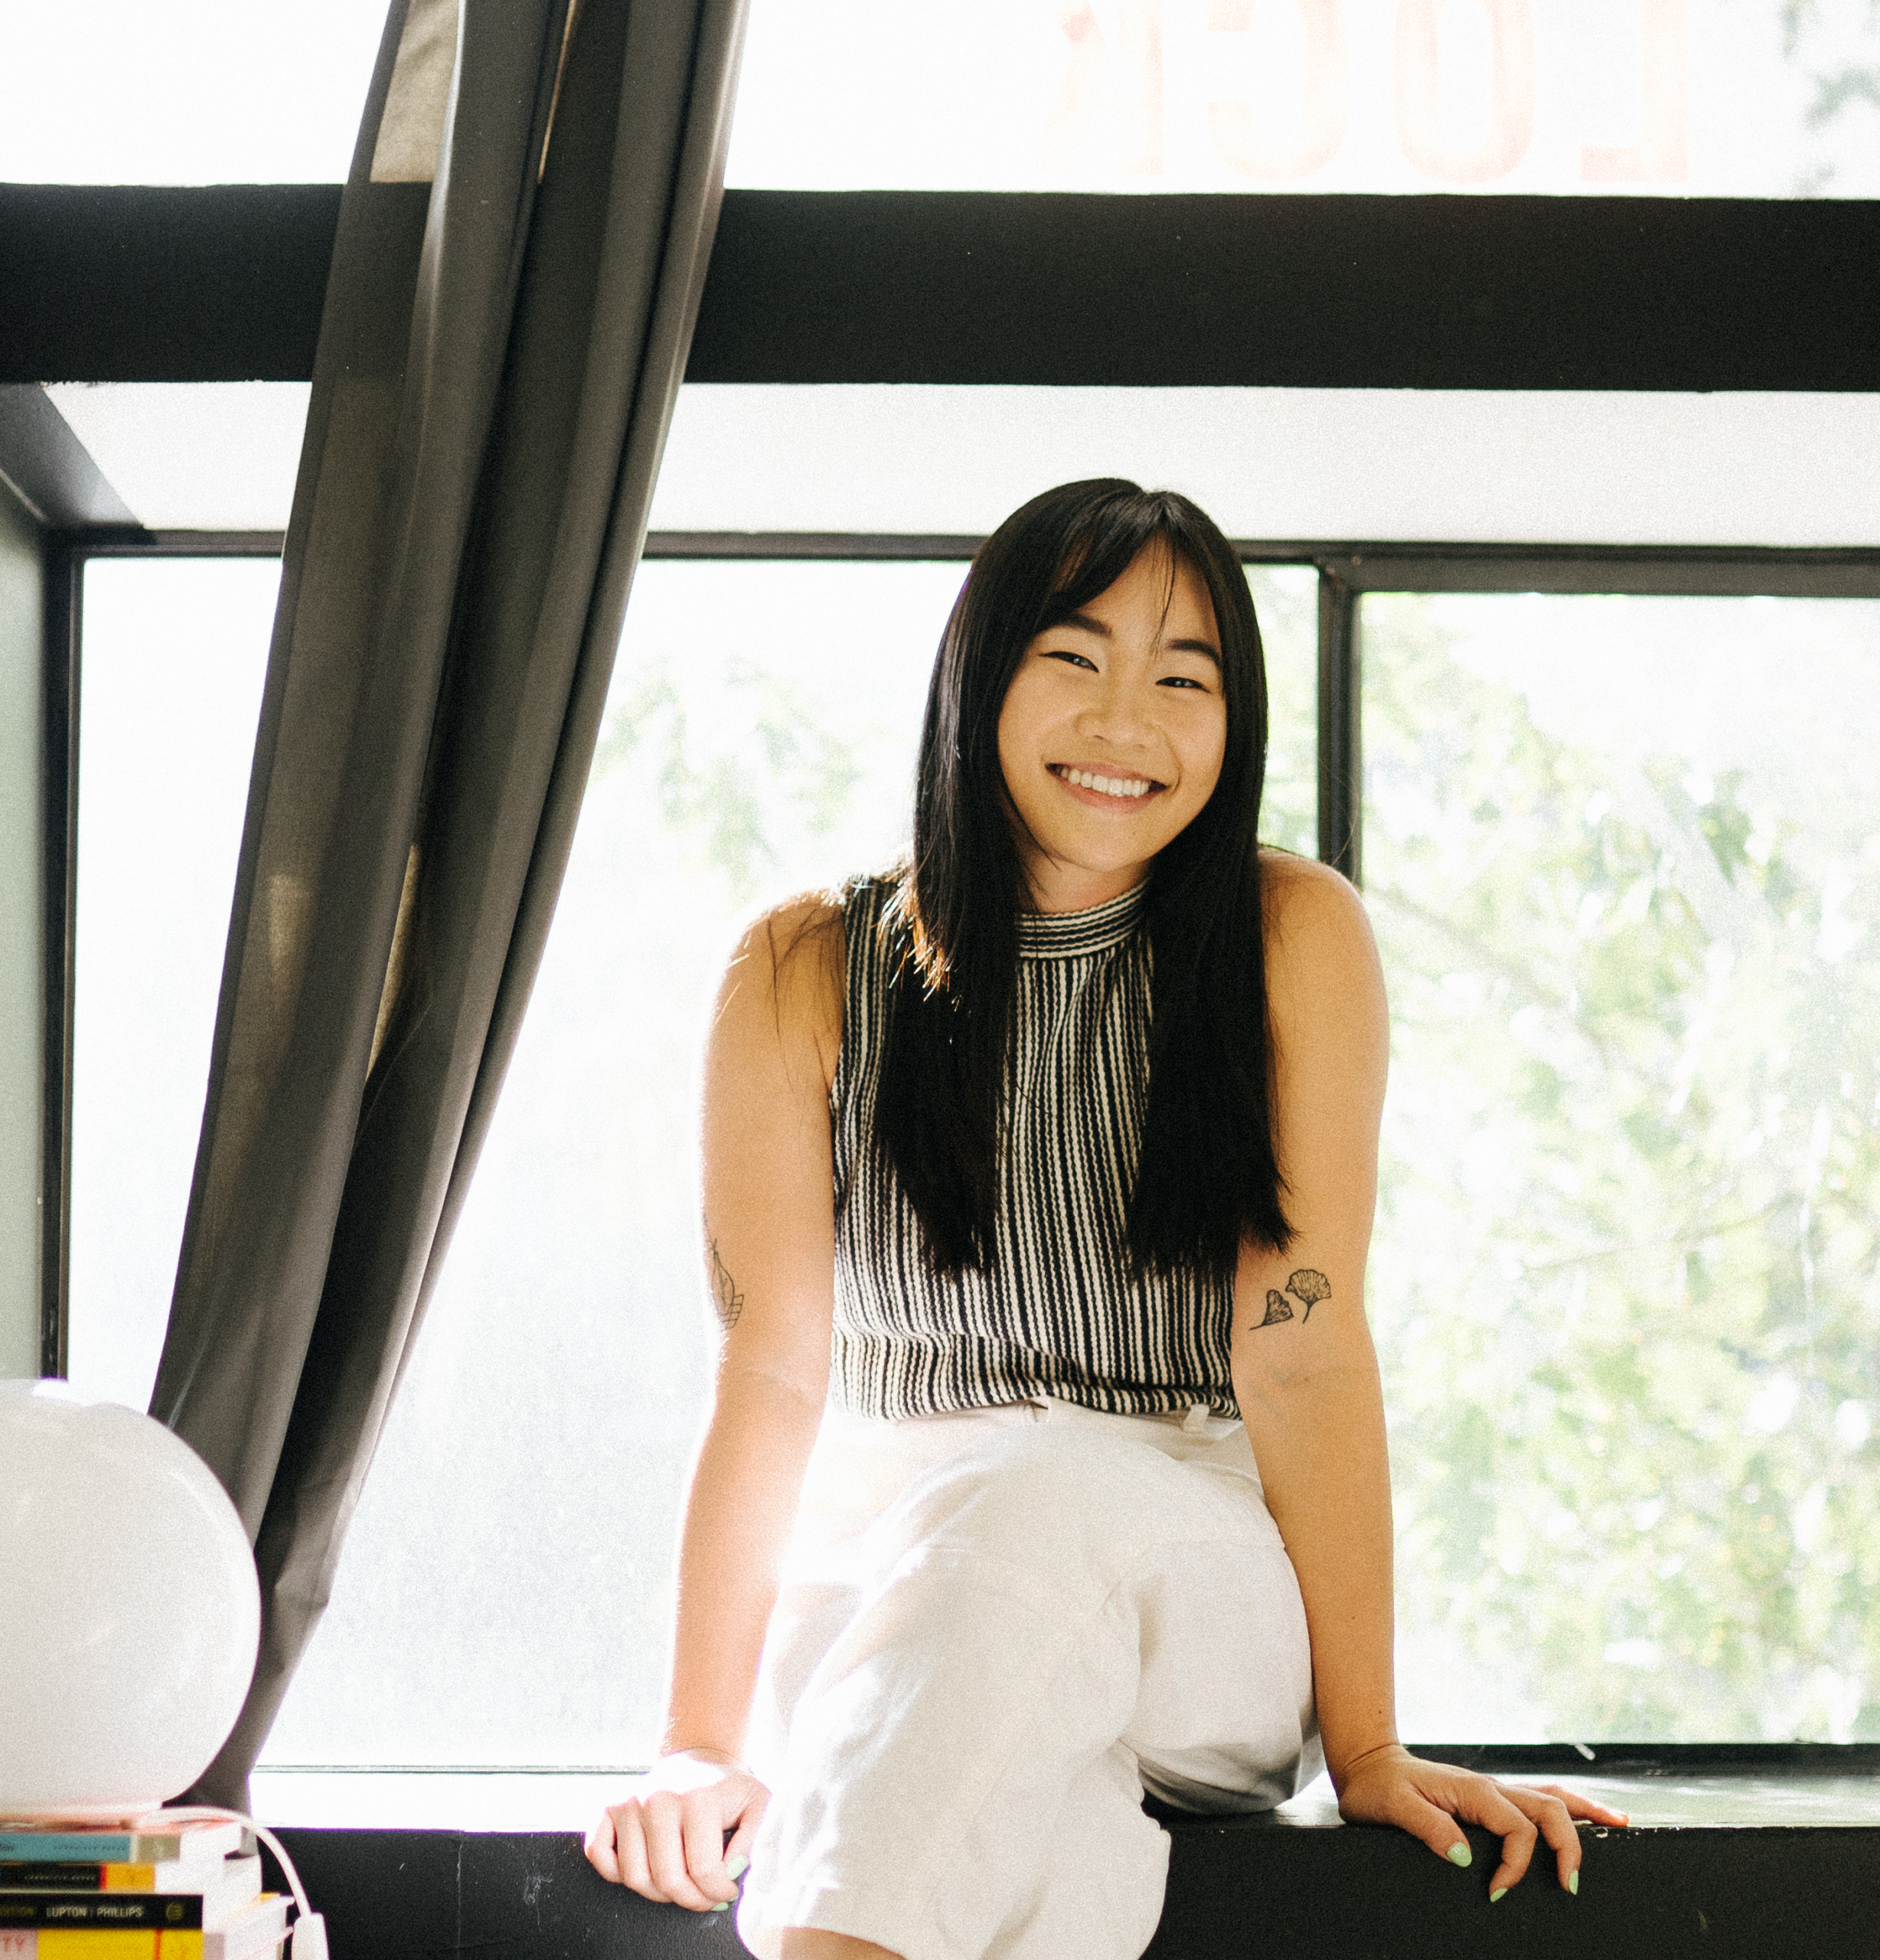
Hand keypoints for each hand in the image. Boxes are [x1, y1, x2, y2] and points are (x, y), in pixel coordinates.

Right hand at [585, 1749, 769, 1911]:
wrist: (697, 1761)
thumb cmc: (726, 1790)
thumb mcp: (758, 1805)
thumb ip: (753, 1841)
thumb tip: (731, 1873)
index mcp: (697, 1799)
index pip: (703, 1871)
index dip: (718, 1893)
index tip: (726, 1891)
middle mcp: (658, 1799)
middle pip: (668, 1881)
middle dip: (691, 1900)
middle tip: (705, 1896)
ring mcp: (629, 1802)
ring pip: (635, 1878)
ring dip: (659, 1892)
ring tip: (681, 1881)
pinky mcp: (608, 1807)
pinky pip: (599, 1856)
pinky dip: (617, 1873)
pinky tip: (646, 1865)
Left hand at [1333, 1744, 1629, 1897]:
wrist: (1368, 1764)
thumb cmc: (1377, 1787)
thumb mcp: (1392, 1807)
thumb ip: (1428, 1827)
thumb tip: (1464, 1856)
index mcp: (1474, 1791)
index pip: (1517, 1829)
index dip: (1517, 1865)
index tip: (1497, 1894)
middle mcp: (1491, 1788)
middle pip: (1549, 1807)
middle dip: (1569, 1846)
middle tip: (1569, 1887)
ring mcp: (1494, 1792)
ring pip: (1552, 1797)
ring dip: (1585, 1812)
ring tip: (1621, 1827)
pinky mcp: (1491, 1800)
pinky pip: (1538, 1799)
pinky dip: (1569, 1806)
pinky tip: (1589, 1816)